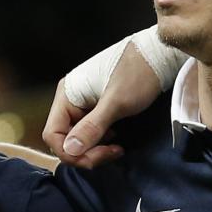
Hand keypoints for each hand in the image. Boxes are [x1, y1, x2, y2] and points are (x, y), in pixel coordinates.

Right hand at [45, 43, 159, 167]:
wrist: (159, 55)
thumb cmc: (139, 72)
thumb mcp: (116, 103)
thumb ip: (92, 127)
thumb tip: (70, 149)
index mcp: (68, 94)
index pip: (52, 134)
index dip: (69, 151)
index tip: (94, 157)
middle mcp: (71, 99)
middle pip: (64, 138)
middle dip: (84, 152)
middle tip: (109, 153)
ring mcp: (83, 103)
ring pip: (77, 137)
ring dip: (93, 148)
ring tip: (115, 147)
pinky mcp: (96, 107)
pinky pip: (89, 131)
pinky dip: (99, 140)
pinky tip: (115, 138)